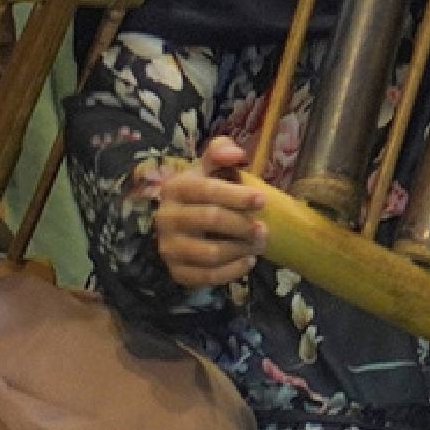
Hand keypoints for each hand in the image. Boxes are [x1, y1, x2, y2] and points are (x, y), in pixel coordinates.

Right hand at [150, 134, 268, 289]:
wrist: (182, 229)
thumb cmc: (202, 194)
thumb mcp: (208, 169)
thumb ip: (220, 152)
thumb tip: (237, 154)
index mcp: (174, 188)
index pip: (207, 189)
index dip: (237, 194)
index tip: (262, 200)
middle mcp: (165, 218)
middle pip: (211, 219)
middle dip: (243, 224)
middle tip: (264, 229)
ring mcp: (169, 248)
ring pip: (211, 253)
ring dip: (241, 249)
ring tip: (258, 244)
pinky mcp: (177, 272)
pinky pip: (208, 277)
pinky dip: (233, 271)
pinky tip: (248, 261)